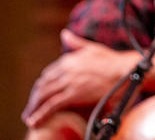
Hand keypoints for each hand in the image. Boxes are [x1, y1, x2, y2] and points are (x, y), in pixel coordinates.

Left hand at [22, 29, 139, 128]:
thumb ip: (76, 42)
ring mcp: (69, 82)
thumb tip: (64, 33)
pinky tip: (35, 121)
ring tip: (29, 118)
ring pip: (44, 95)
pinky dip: (41, 114)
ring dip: (34, 107)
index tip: (40, 93)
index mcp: (68, 59)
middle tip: (31, 109)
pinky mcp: (73, 94)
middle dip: (35, 98)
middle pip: (42, 85)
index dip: (42, 85)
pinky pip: (52, 105)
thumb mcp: (92, 48)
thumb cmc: (112, 59)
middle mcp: (66, 69)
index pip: (48, 74)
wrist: (125, 69)